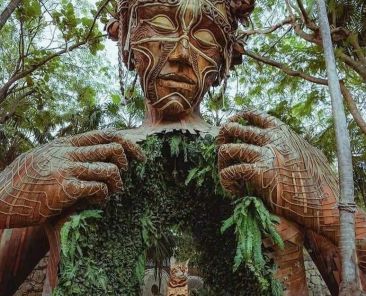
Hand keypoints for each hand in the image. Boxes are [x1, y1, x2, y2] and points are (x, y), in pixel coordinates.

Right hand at [0, 130, 143, 228]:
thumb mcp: (43, 156)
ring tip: (112, 193)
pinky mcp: (64, 188)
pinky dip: (103, 196)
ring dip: (117, 183)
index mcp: (64, 143)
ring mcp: (66, 169)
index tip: (139, 156)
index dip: (127, 143)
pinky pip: (98, 188)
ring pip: (109, 169)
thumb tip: (89, 151)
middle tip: (122, 177)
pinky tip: (97, 201)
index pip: (104, 134)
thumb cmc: (23, 181)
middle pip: (113, 148)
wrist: (0, 197)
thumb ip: (65, 152)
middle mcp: (67, 152)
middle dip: (127, 163)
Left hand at [217, 110, 338, 228]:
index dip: (238, 117)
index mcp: (283, 131)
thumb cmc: (318, 181)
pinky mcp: (258, 172)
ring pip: (228, 149)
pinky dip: (226, 181)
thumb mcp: (309, 153)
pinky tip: (233, 190)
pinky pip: (230, 171)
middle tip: (221, 149)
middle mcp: (271, 138)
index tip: (230, 124)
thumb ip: (296, 144)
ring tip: (225, 174)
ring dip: (221, 162)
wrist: (322, 200)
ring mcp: (264, 154)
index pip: (254, 115)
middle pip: (234, 128)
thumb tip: (294, 141)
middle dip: (222, 136)